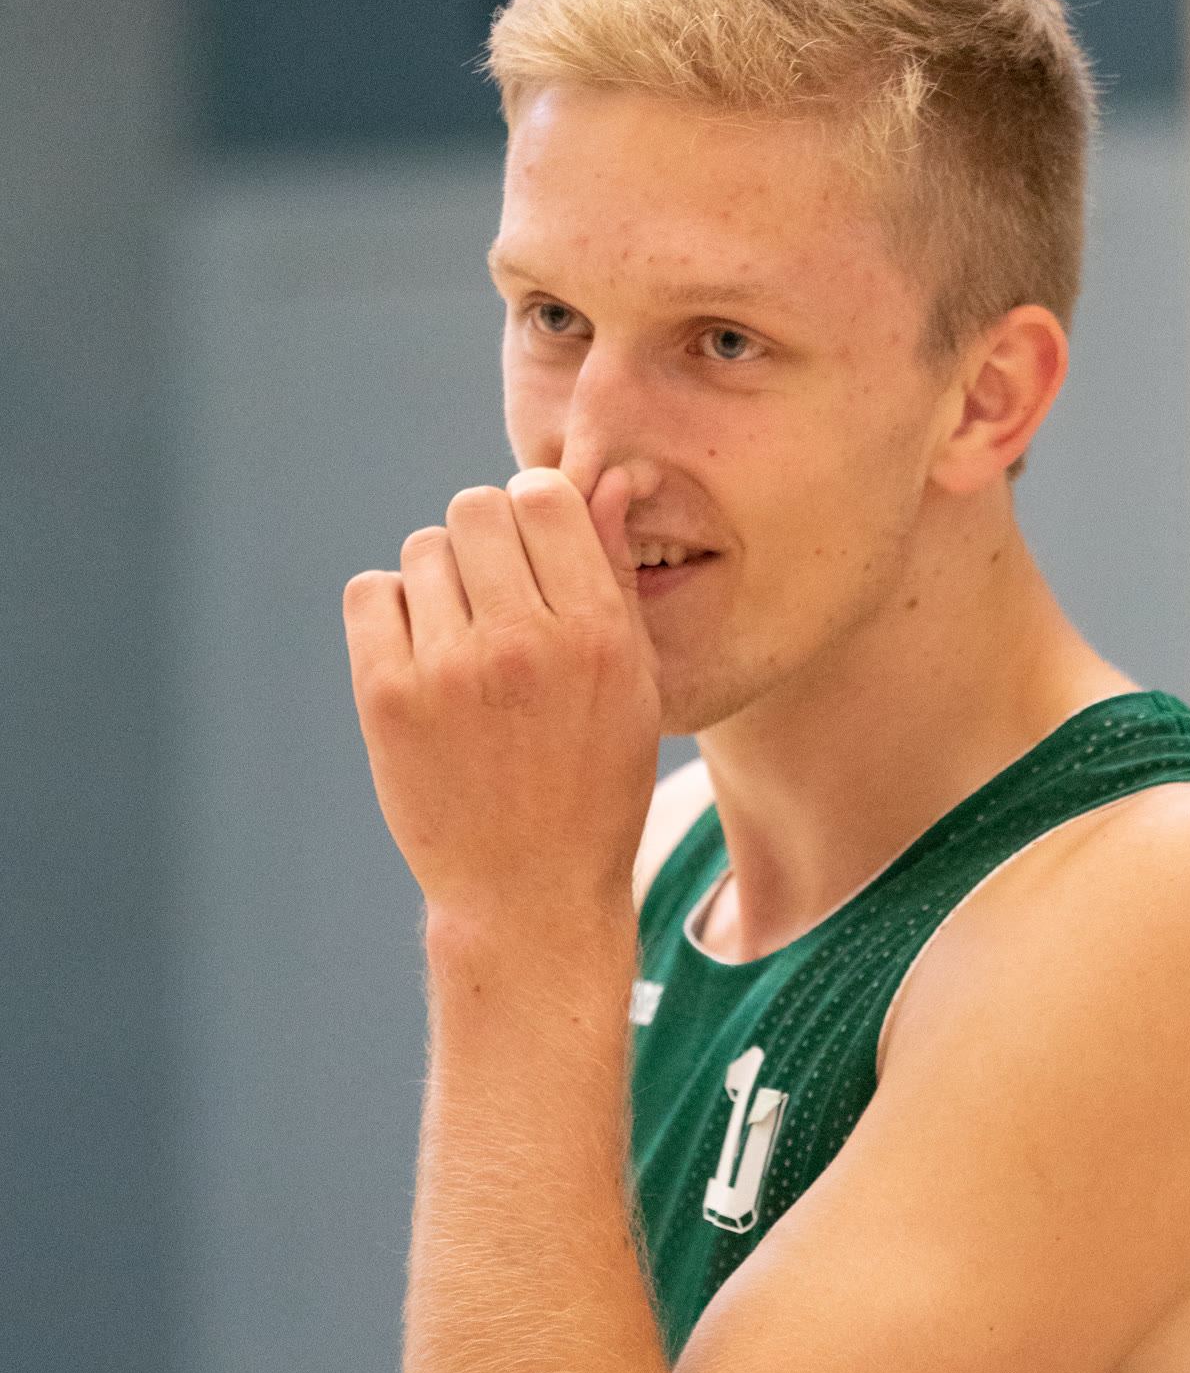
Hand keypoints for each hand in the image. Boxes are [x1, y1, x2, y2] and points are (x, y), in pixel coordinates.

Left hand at [343, 466, 658, 924]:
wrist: (528, 893)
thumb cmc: (593, 783)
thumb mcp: (633, 684)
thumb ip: (615, 577)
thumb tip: (610, 479)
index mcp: (596, 634)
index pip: (543, 494)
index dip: (534, 509)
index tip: (533, 550)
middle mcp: (524, 643)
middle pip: (475, 507)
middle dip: (485, 540)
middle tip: (495, 597)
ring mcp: (449, 669)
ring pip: (424, 549)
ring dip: (442, 581)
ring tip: (463, 644)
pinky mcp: (387, 697)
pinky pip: (372, 593)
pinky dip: (393, 613)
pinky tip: (421, 657)